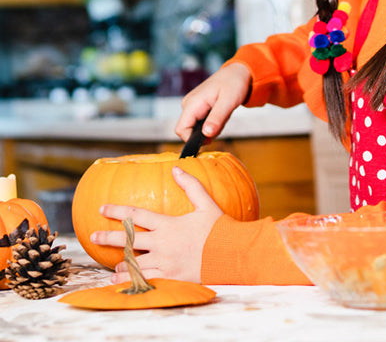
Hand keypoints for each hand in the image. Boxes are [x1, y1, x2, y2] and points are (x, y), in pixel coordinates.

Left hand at [91, 167, 222, 283]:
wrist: (230, 253)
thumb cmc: (219, 228)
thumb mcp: (206, 203)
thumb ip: (191, 185)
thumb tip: (176, 168)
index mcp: (168, 224)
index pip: (136, 214)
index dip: (117, 210)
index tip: (102, 208)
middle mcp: (162, 243)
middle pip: (128, 239)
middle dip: (108, 236)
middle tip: (92, 236)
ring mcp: (164, 262)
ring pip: (133, 263)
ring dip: (120, 262)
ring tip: (113, 264)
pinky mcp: (169, 277)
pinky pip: (144, 279)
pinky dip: (130, 280)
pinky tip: (121, 280)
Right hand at [174, 62, 251, 140]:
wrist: (236, 72)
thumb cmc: (233, 83)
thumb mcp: (229, 102)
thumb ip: (217, 118)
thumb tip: (206, 134)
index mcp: (192, 103)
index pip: (181, 130)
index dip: (193, 140)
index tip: (211, 139)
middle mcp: (188, 105)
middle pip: (189, 131)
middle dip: (206, 133)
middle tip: (222, 120)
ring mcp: (192, 106)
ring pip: (197, 128)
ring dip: (212, 127)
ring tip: (223, 114)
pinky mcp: (197, 108)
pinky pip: (202, 123)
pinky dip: (213, 123)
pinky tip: (221, 113)